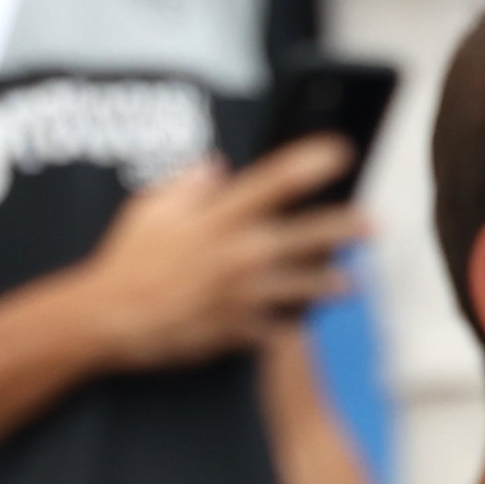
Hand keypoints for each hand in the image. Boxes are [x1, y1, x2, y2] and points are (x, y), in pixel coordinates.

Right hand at [64, 139, 363, 370]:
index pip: (276, 180)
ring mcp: (242, 294)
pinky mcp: (240, 330)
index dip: (313, 163)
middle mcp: (238, 252)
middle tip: (373, 225)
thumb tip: (218, 167)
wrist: (111, 319)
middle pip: (307, 235)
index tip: (342, 153)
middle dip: (344, 228)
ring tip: (349, 283)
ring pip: (305, 286)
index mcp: (218, 216)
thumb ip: (189, 184)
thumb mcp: (151, 207)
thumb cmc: (127, 261)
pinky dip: (293, 323)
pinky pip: (279, 327)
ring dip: (331, 284)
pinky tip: (307, 321)